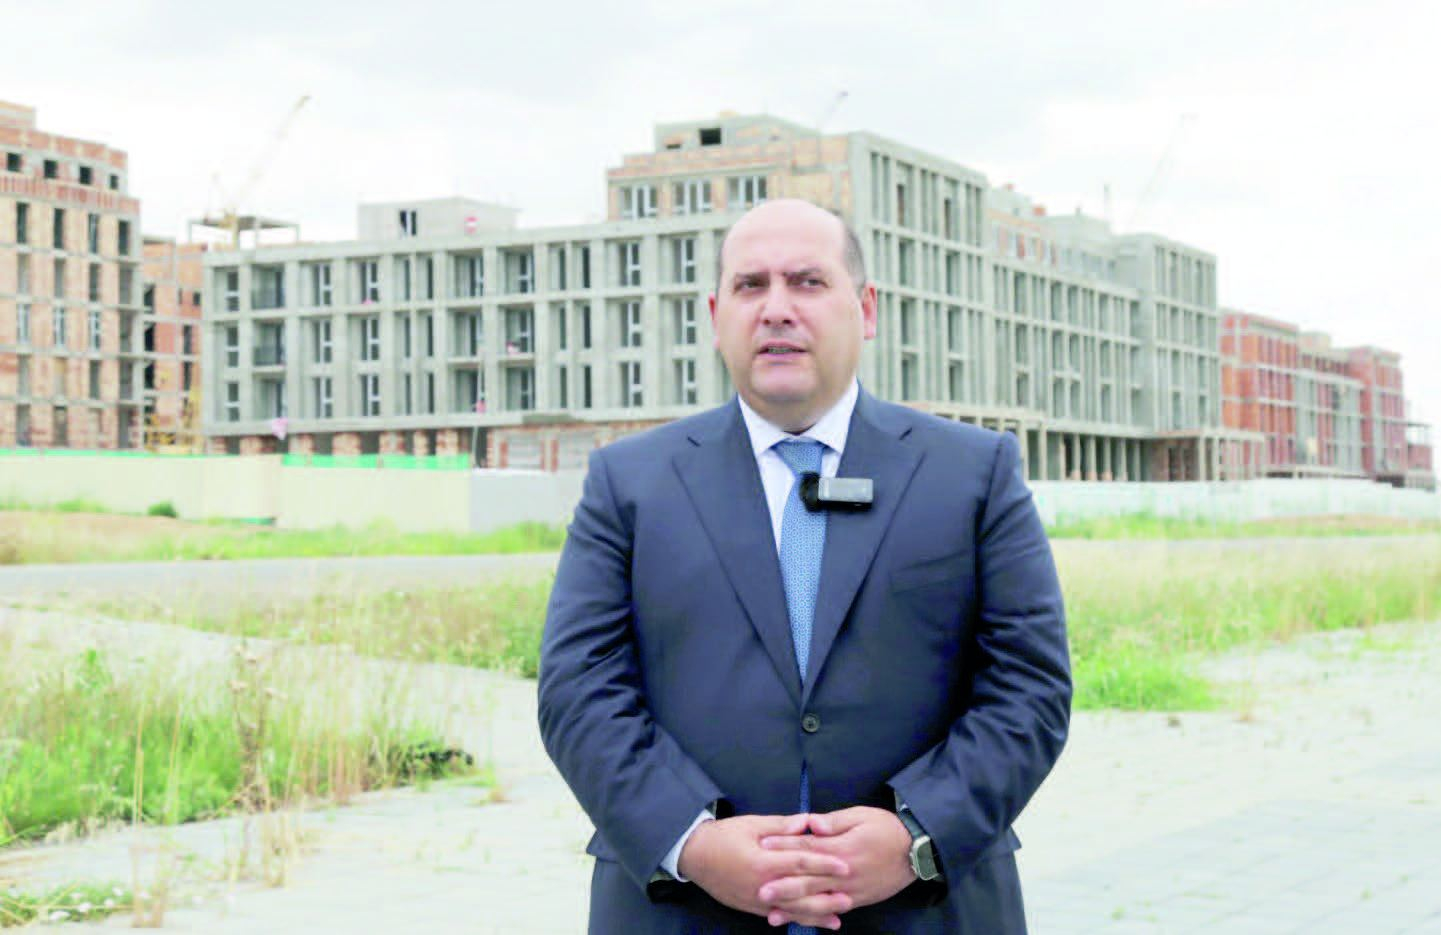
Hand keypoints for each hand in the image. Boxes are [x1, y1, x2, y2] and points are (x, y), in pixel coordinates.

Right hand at [679, 814, 852, 929]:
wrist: (695, 856)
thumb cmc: (723, 836)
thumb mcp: (752, 824)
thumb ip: (781, 826)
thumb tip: (808, 822)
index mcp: (763, 861)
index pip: (800, 863)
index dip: (824, 864)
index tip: (845, 865)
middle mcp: (762, 885)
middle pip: (800, 893)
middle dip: (826, 896)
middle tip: (850, 896)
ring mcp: (757, 900)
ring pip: (792, 910)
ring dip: (816, 914)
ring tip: (839, 916)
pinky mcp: (752, 907)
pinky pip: (780, 915)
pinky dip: (798, 919)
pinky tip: (814, 922)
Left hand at [759, 806, 914, 921]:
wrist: (916, 852)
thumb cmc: (886, 828)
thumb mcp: (861, 816)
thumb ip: (834, 821)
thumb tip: (809, 822)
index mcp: (842, 849)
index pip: (807, 849)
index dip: (784, 847)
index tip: (763, 845)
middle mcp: (844, 873)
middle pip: (808, 880)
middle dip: (782, 886)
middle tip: (759, 890)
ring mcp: (850, 890)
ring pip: (817, 902)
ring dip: (793, 908)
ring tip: (771, 914)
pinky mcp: (857, 900)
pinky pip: (831, 910)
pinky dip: (814, 917)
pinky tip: (799, 920)